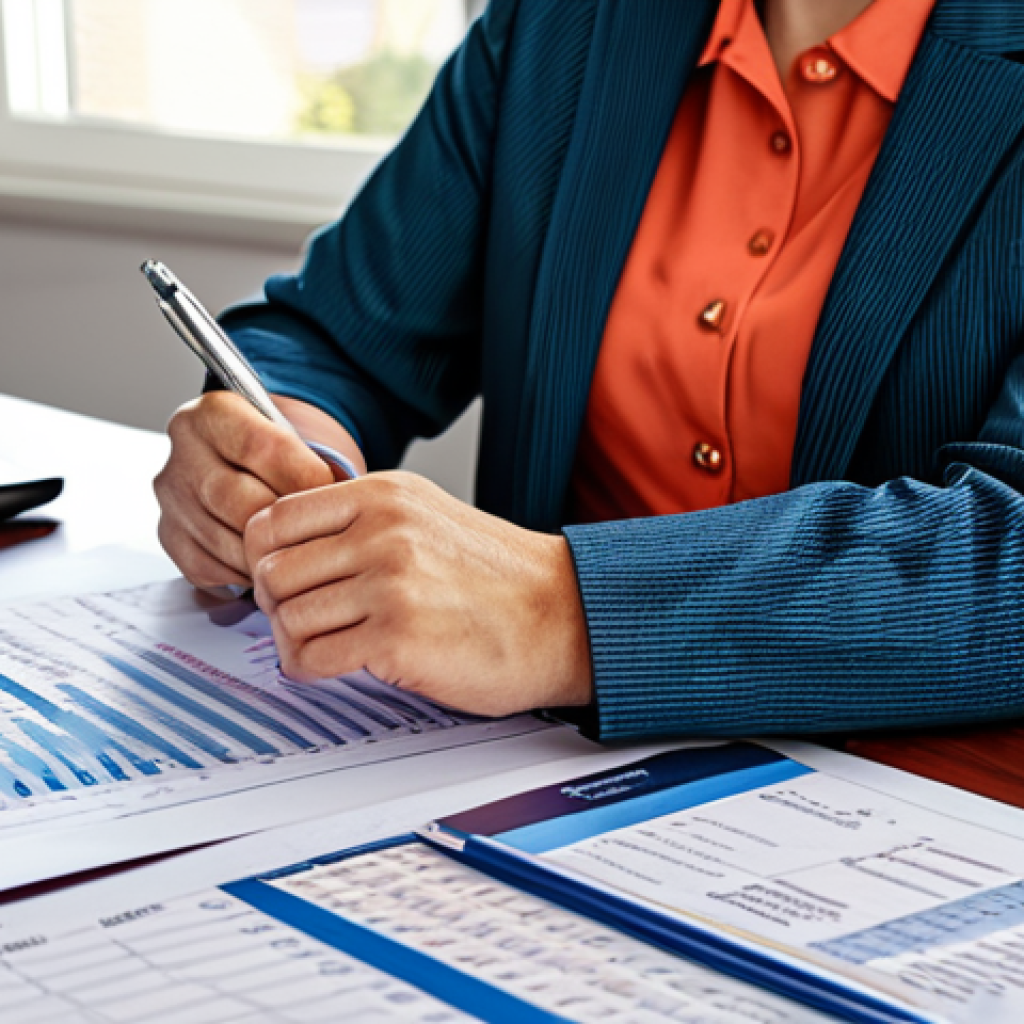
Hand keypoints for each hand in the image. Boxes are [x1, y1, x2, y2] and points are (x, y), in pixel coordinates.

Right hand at [155, 392, 362, 589]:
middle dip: (287, 524)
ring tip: (303, 553)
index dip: (304, 476)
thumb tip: (341, 498)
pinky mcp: (171, 536)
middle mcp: (184, 452)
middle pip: (241, 502)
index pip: (262, 447)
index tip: (332, 494)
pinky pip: (212, 568)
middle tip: (320, 534)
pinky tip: (271, 564)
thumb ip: (311, 458)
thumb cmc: (281, 451)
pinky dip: (247, 574)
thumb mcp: (298, 435)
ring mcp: (173, 498)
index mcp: (214, 412)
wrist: (250, 461)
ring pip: (227, 541)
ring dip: (271, 555)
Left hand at [244, 472, 593, 716]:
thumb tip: (292, 549)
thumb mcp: (427, 517)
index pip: (274, 518)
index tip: (283, 578)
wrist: (562, 616)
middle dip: (277, 603)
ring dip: (295, 640)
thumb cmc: (500, 578)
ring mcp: (389, 583)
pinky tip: (340, 663)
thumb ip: (361, 522)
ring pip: (285, 616)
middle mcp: (382, 531)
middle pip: (270, 570)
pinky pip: (309, 658)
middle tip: (303, 617)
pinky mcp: (396, 638)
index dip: (265, 556)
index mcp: (384, 495)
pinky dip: (311, 669)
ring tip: (326, 644)